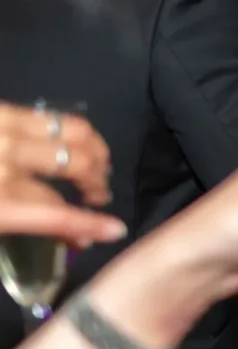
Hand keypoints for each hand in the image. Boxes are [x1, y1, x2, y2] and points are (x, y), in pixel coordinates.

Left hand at [0, 103, 122, 246]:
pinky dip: (71, 132)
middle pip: (78, 165)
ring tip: (94, 164)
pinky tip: (68, 143)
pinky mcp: (5, 109)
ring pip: (76, 132)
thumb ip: (25, 226)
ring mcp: (9, 130)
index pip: (59, 215)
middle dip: (97, 182)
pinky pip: (54, 116)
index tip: (116, 230)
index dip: (91, 225)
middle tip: (97, 194)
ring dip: (95, 151)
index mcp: (0, 202)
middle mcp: (10, 162)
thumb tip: (75, 239)